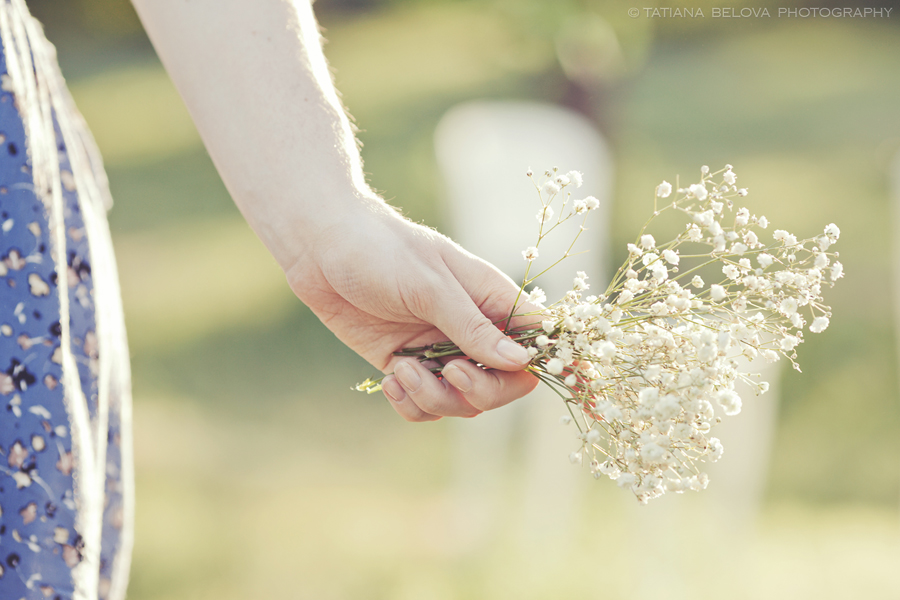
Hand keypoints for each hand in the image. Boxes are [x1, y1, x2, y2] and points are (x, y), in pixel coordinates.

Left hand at [284, 202, 538, 420]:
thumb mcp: (429, 286)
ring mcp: (438, 350)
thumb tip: (521, 362)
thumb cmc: (379, 250)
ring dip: (435, 398)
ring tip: (402, 371)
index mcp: (490, 299)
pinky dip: (410, 403)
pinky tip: (388, 378)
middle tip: (448, 370)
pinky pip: (425, 406)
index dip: (563, 365)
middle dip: (479, 391)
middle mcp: (470, 329)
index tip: (583, 390)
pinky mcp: (406, 365)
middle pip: (504, 385)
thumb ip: (472, 327)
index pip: (539, 340)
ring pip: (463, 403)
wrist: (320, 247)